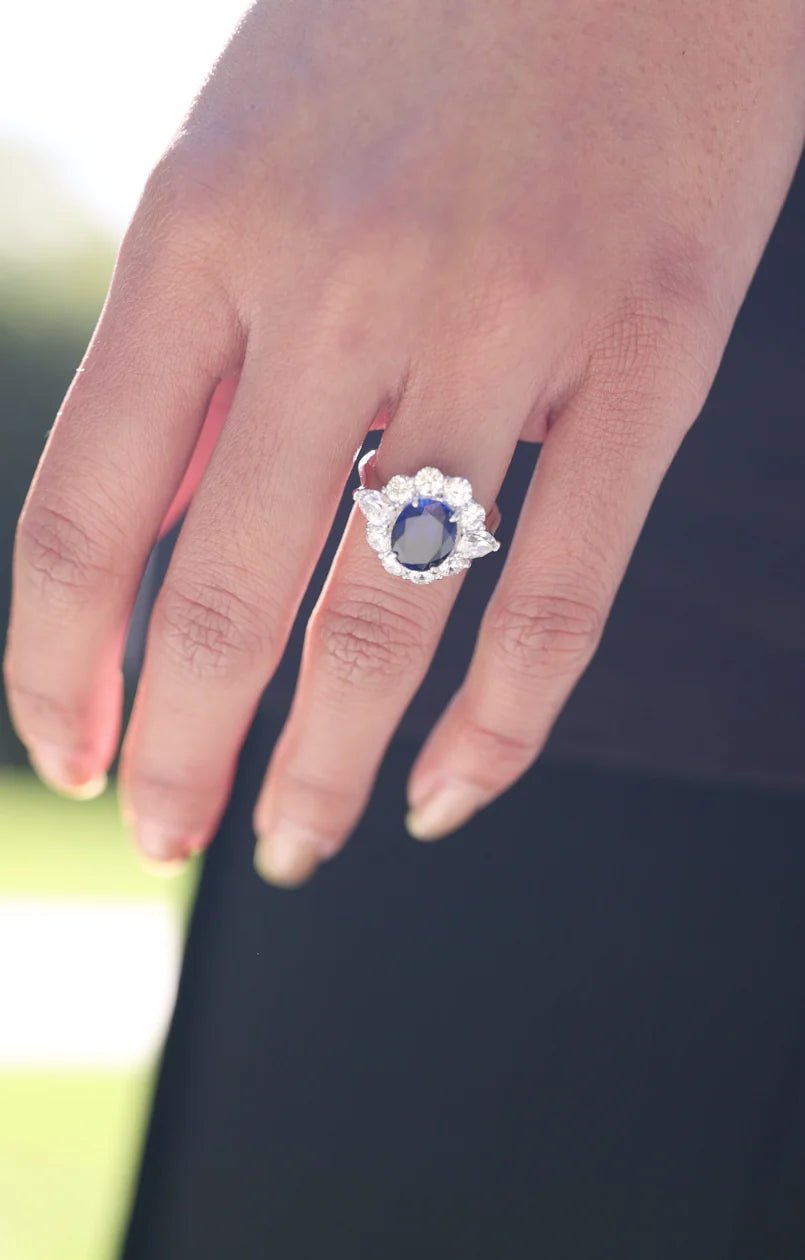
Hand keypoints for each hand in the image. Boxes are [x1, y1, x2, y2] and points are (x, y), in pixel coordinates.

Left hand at [6, 0, 804, 882]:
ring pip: (387, 617)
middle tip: (175, 840)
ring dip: (326, 769)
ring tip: (297, 846)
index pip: (85, 514)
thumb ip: (198, 361)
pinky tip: (453, 791)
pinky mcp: (648, 358)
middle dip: (184, 756)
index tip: (72, 761)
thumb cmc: (421, 30)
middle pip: (224, 596)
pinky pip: (561, 596)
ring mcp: (502, 323)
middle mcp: (338, 282)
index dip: (59, 671)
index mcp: (206, 230)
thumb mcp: (248, 156)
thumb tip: (138, 547)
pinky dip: (499, 726)